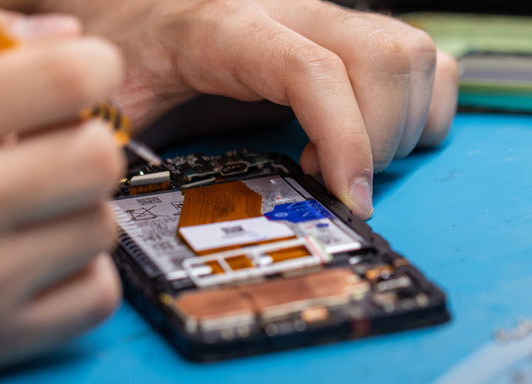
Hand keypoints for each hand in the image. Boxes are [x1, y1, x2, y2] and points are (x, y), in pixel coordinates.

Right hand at [0, 8, 124, 383]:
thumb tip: (62, 35)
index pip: (68, 79)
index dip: (93, 68)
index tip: (79, 79)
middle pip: (99, 157)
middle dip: (85, 142)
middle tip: (48, 149)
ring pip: (101, 226)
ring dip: (76, 210)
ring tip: (23, 210)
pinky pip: (97, 294)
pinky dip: (78, 273)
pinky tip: (32, 259)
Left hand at [36, 0, 458, 217]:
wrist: (129, 9)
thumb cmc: (122, 57)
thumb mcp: (113, 108)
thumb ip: (127, 150)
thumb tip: (143, 215)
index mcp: (224, 28)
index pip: (312, 70)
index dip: (345, 139)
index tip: (347, 201)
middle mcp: (284, 11)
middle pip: (382, 57)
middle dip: (379, 139)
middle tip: (336, 185)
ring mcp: (319, 17)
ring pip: (409, 52)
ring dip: (402, 124)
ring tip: (346, 162)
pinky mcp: (338, 34)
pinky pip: (415, 55)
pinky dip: (418, 105)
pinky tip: (372, 137)